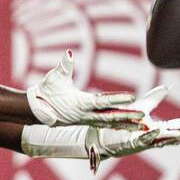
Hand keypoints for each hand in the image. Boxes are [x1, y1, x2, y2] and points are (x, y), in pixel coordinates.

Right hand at [26, 50, 143, 128]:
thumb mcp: (54, 77)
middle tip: (143, 116)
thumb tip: (68, 53)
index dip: (117, 99)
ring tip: (141, 124)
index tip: (132, 98)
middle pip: (110, 116)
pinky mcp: (86, 121)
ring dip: (126, 123)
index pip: (102, 101)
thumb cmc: (45, 91)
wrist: (35, 109)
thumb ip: (64, 66)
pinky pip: (105, 124)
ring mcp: (86, 120)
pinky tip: (129, 126)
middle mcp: (85, 114)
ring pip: (110, 123)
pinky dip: (117, 125)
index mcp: (80, 103)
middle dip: (127, 117)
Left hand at [84, 86, 179, 168]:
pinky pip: (142, 140)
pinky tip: (158, 132)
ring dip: (172, 137)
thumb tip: (166, 88)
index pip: (179, 126)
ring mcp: (143, 142)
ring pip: (161, 141)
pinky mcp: (131, 144)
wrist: (104, 134)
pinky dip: (150, 137)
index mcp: (157, 129)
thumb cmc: (123, 123)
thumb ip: (154, 99)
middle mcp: (153, 137)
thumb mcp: (142, 108)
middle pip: (175, 135)